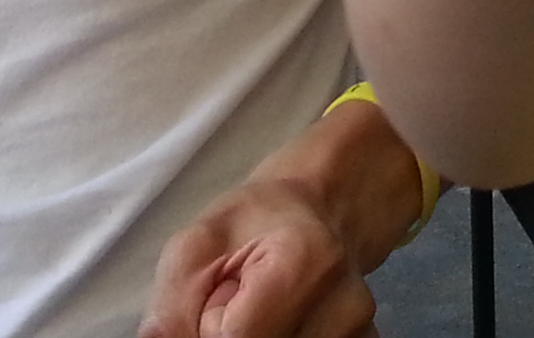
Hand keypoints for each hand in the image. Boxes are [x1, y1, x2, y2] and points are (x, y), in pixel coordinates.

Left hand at [143, 176, 374, 337]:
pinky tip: (286, 325)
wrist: (321, 209)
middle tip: (237, 309)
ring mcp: (361, 332)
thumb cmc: (254, 220)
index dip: (211, 326)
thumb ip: (172, 312)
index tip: (219, 299)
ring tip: (262, 315)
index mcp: (305, 261)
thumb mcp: (196, 246)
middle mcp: (347, 304)